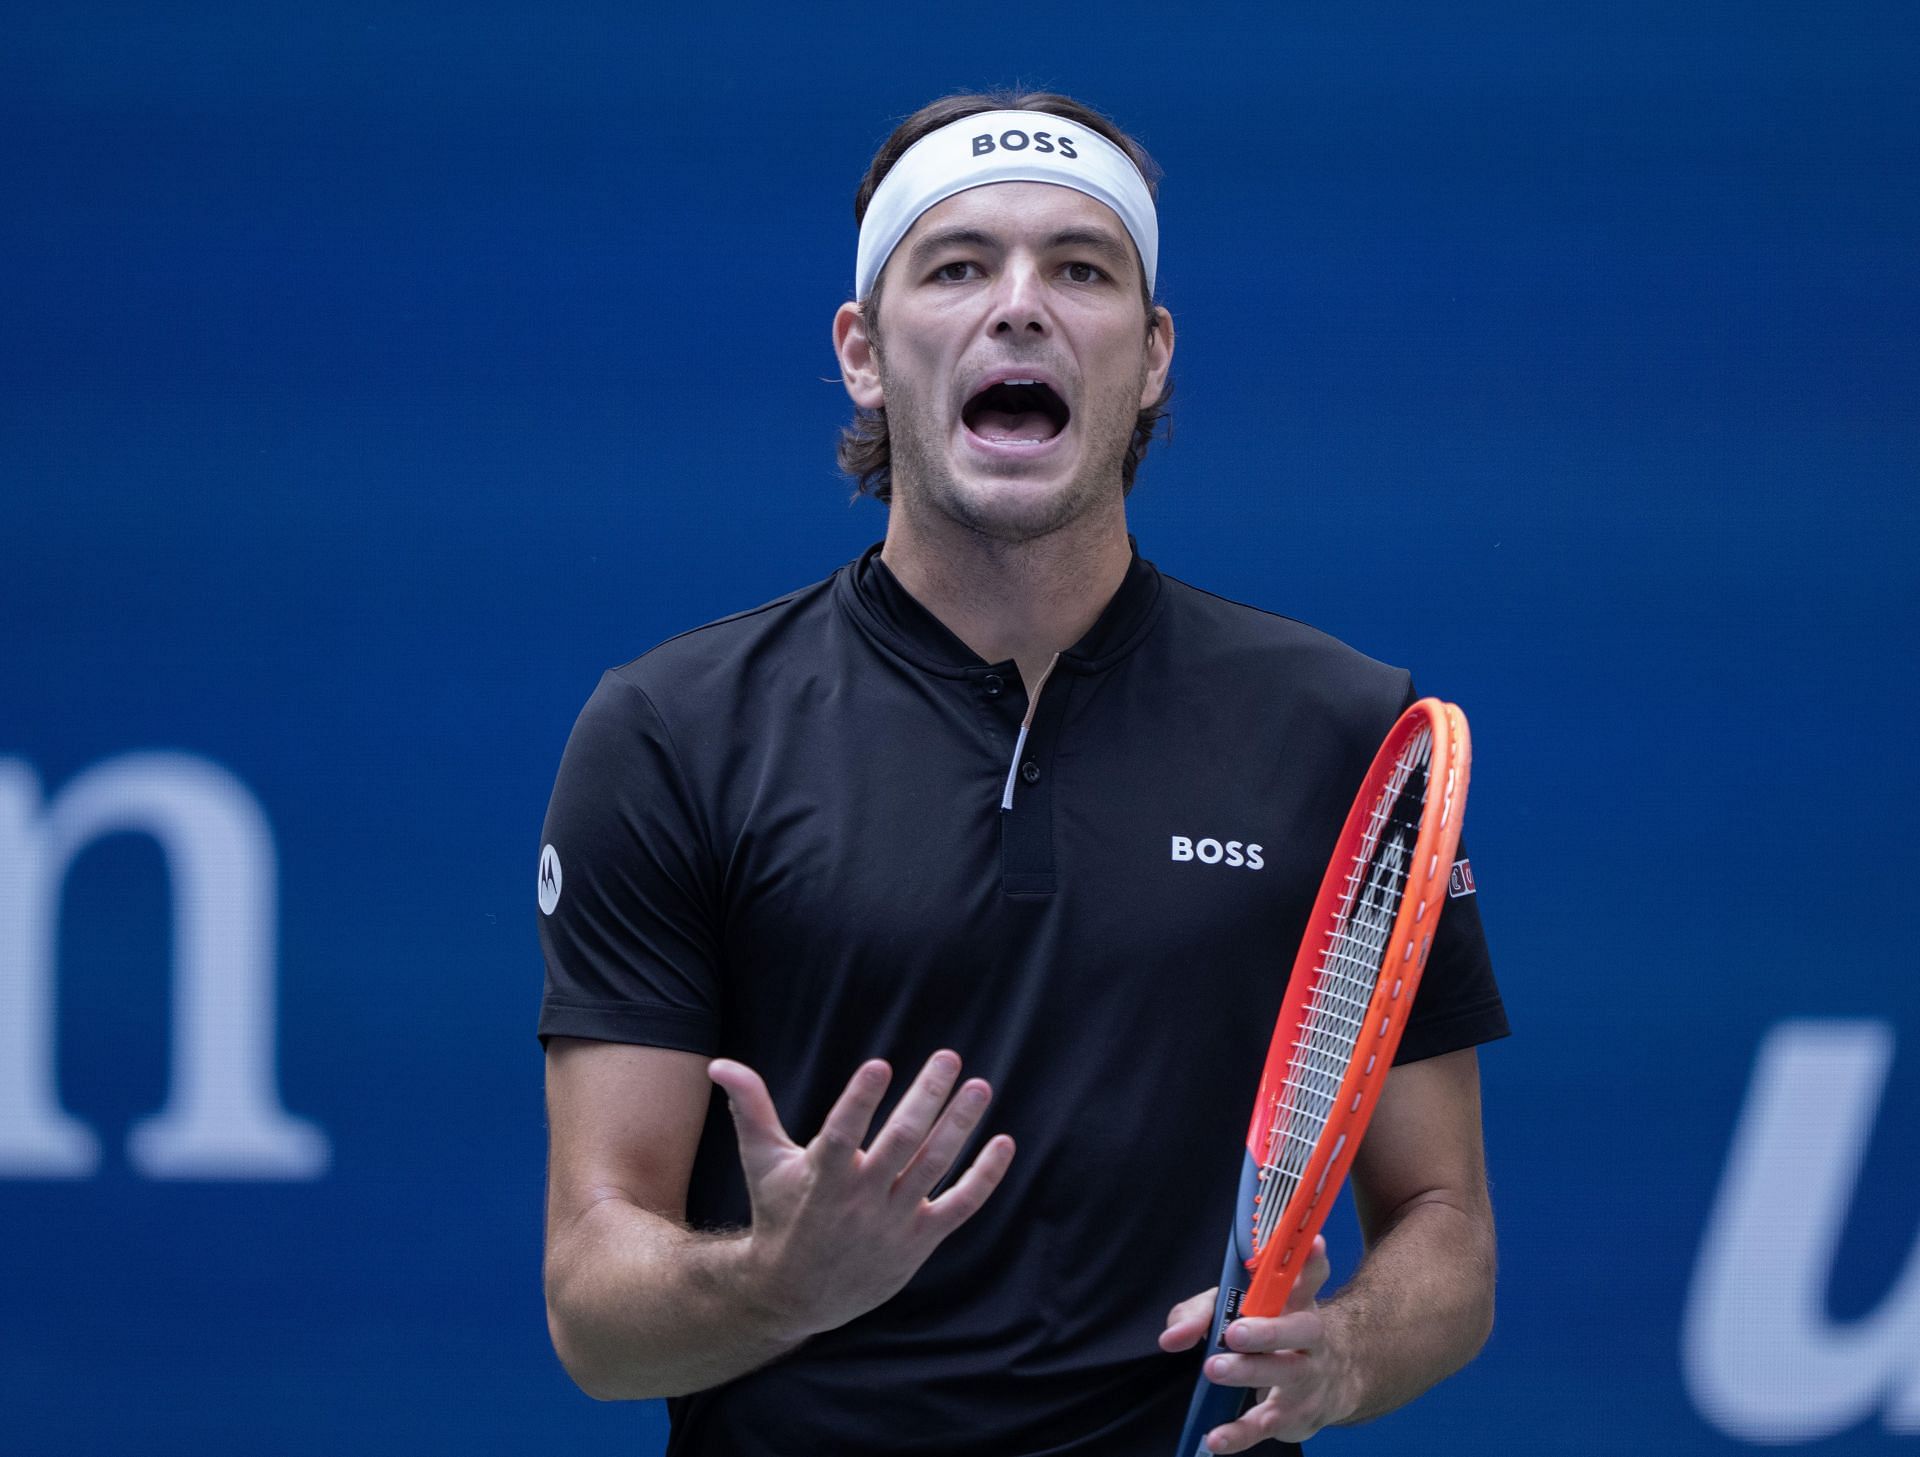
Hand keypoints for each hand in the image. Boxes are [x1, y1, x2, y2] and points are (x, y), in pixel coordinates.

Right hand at [708, 1050, 1014, 1339]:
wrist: (794, 1295)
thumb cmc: (779, 1215)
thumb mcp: (763, 1162)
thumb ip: (751, 1108)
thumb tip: (721, 1064)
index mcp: (822, 1177)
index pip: (843, 1132)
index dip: (860, 1100)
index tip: (880, 1065)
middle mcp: (861, 1199)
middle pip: (901, 1142)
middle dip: (927, 1097)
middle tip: (948, 1057)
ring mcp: (894, 1221)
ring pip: (935, 1167)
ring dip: (960, 1126)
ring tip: (980, 1086)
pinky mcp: (919, 1240)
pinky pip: (960, 1206)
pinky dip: (985, 1176)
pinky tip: (1003, 1141)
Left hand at [1158, 1237, 1353, 1451]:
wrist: (1330, 1381)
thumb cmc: (1273, 1332)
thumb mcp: (1236, 1310)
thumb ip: (1200, 1314)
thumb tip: (1172, 1337)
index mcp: (1298, 1300)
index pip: (1309, 1276)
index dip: (1312, 1261)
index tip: (1313, 1244)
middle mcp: (1312, 1336)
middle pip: (1302, 1329)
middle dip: (1269, 1330)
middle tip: (1235, 1332)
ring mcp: (1310, 1377)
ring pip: (1286, 1375)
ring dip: (1250, 1373)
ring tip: (1214, 1369)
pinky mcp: (1298, 1415)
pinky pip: (1267, 1424)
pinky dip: (1240, 1433)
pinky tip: (1215, 1439)